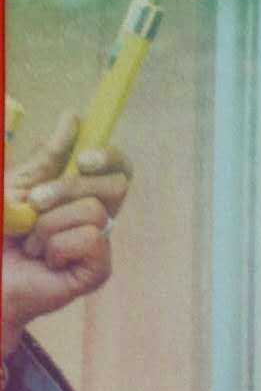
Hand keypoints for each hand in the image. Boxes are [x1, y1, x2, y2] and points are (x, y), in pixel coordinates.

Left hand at [2, 111, 132, 359]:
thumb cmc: (0, 234)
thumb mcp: (17, 185)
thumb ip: (47, 156)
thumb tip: (72, 119)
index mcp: (81, 194)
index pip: (119, 169)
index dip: (110, 157)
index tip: (84, 159)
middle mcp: (96, 219)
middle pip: (115, 186)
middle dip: (68, 189)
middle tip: (35, 205)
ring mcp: (99, 246)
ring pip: (94, 212)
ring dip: (50, 224)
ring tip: (32, 243)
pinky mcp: (98, 271)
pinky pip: (91, 240)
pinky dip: (58, 246)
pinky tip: (46, 260)